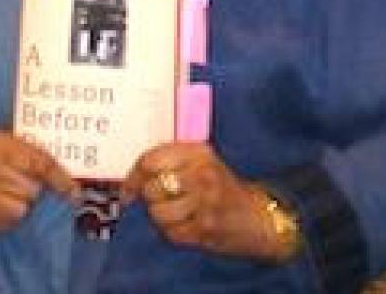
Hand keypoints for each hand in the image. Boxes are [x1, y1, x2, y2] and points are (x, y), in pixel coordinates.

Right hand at [0, 131, 77, 233]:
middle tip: (20, 187)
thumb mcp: (14, 147)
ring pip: (19, 211)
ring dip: (20, 207)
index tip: (74, 195)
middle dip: (32, 191)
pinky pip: (3, 226)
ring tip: (7, 197)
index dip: (59, 181)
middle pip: (31, 191)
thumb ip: (42, 162)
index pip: (38, 163)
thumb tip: (75, 193)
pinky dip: (5, 220)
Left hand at [123, 142, 290, 261]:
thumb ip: (166, 164)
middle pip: (151, 188)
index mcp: (198, 152)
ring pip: (158, 213)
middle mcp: (203, 173)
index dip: (133, 177)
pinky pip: (171, 233)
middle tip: (165, 202)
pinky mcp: (207, 228)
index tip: (128, 190)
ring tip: (178, 215)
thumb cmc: (220, 189)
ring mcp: (206, 201)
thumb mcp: (200, 164)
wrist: (258, 218)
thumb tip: (127, 186)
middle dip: (151, 200)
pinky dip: (173, 233)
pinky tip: (188, 227)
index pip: (150, 160)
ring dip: (162, 219)